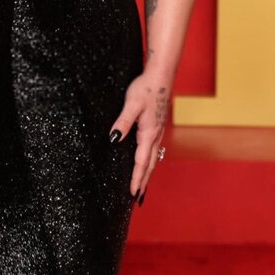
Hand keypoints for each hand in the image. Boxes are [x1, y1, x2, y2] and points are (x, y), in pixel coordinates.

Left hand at [109, 68, 170, 200]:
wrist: (161, 75)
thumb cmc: (146, 88)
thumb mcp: (131, 104)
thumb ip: (123, 122)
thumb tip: (113, 139)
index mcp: (149, 133)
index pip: (141, 162)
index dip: (136, 178)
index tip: (133, 194)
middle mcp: (155, 135)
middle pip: (150, 164)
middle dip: (143, 181)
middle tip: (138, 198)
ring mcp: (158, 131)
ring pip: (153, 157)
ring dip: (147, 172)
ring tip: (142, 185)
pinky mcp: (157, 125)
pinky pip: (153, 149)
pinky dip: (150, 160)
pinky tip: (147, 160)